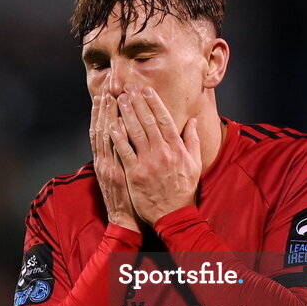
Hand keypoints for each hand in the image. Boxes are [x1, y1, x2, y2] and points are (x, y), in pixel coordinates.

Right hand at [90, 94, 139, 231]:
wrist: (125, 222)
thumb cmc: (126, 200)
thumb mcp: (119, 178)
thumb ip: (120, 159)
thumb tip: (123, 142)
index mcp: (105, 162)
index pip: (102, 133)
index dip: (102, 115)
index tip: (104, 98)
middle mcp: (104, 162)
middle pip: (102, 131)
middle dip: (104, 111)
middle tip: (106, 92)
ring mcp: (110, 168)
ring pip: (106, 138)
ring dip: (107, 118)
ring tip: (110, 100)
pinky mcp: (118, 175)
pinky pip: (116, 153)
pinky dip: (114, 137)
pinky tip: (115, 122)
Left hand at [109, 84, 201, 225]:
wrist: (173, 216)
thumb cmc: (183, 190)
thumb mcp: (194, 164)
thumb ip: (192, 141)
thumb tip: (192, 121)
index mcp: (177, 149)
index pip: (164, 120)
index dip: (154, 103)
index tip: (146, 90)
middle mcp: (162, 153)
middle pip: (147, 122)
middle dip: (137, 103)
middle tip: (128, 89)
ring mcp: (148, 163)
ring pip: (135, 133)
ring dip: (126, 114)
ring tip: (118, 100)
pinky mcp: (135, 174)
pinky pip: (124, 151)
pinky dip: (117, 137)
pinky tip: (111, 124)